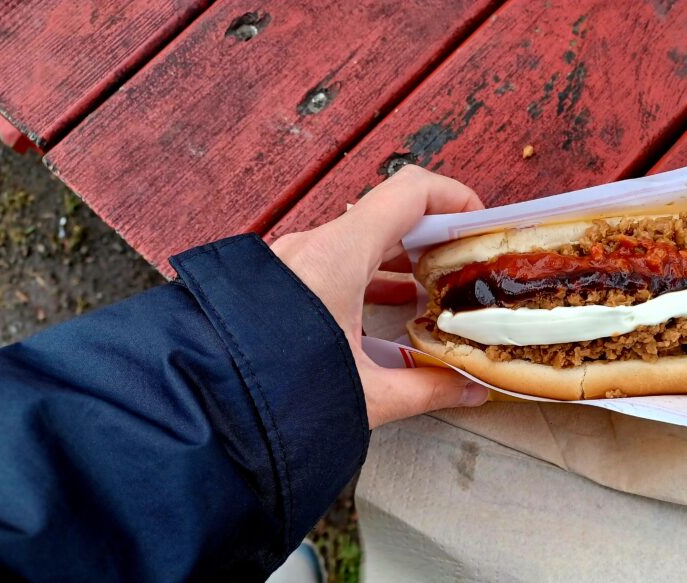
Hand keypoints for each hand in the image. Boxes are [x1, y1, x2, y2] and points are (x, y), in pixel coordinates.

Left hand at [270, 165, 489, 427]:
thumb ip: (428, 389)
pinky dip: (370, 274)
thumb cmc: (278, 395)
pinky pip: (335, 261)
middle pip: (389, 215)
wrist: (205, 410)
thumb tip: (472, 391)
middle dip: (435, 236)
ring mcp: (292, 261)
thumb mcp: (368, 396)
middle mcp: (313, 246)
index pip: (410, 191)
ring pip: (361, 240)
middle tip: (466, 265)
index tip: (480, 225)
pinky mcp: (279, 282)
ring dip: (402, 258)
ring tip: (434, 291)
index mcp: (338, 255)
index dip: (455, 198)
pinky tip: (389, 309)